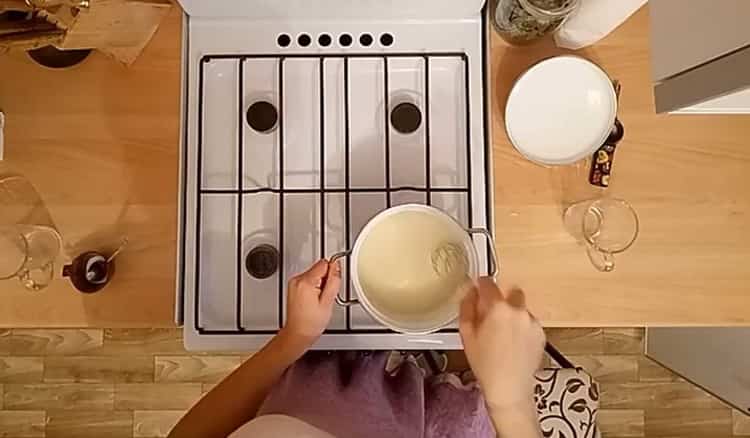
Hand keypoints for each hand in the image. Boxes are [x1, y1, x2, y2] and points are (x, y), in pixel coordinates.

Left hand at [281, 259, 340, 346]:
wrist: (297, 333)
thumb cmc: (310, 323)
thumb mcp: (328, 302)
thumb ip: (334, 280)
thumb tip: (336, 266)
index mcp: (306, 282)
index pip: (324, 264)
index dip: (332, 274)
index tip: (331, 286)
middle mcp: (297, 280)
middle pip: (319, 268)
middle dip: (326, 280)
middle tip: (325, 297)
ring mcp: (293, 283)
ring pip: (314, 274)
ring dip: (319, 284)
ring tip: (318, 300)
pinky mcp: (293, 287)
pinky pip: (308, 281)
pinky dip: (313, 288)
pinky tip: (313, 301)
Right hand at [459, 277, 545, 413]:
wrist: (509, 387)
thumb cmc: (486, 365)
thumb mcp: (467, 335)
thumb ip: (467, 307)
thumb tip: (469, 292)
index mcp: (497, 309)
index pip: (488, 283)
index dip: (481, 284)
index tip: (478, 287)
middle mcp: (518, 311)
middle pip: (510, 292)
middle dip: (501, 300)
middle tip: (492, 316)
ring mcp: (532, 322)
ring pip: (520, 308)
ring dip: (512, 314)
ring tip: (503, 336)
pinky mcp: (541, 333)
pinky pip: (529, 322)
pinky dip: (522, 327)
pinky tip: (513, 343)